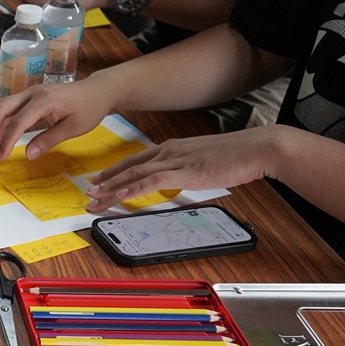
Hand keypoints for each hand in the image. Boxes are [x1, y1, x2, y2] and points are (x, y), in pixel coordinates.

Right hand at [0, 74, 117, 166]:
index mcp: (44, 100)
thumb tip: (29, 154)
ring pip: (2, 106)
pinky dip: (1, 120)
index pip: (17, 122)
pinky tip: (0, 135)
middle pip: (0, 108)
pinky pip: (10, 106)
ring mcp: (30, 92)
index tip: (1, 158)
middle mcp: (33, 93)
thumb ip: (49, 140)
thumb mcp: (73, 128)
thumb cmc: (89, 108)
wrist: (97, 90)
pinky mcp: (31, 96)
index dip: (6, 142)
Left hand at [84, 128, 286, 211]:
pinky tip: (120, 196)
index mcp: (174, 148)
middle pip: (130, 166)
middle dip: (106, 180)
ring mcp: (177, 160)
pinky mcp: (185, 171)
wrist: (256, 149)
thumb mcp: (204, 162)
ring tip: (95, 197)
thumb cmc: (235, 156)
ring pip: (135, 173)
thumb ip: (187, 171)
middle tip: (88, 192)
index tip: (100, 181)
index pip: (137, 160)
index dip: (116, 171)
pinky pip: (152, 181)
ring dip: (112, 186)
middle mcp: (170, 151)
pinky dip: (133, 188)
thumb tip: (180, 181)